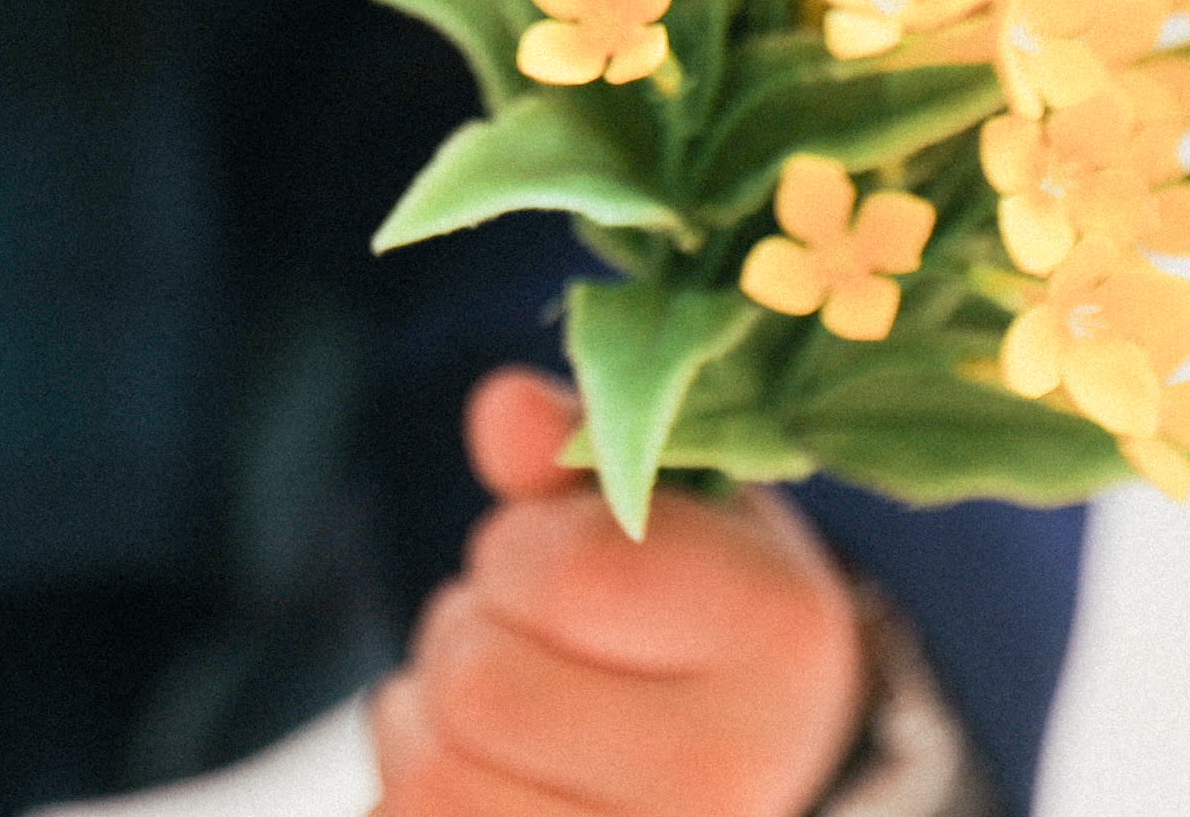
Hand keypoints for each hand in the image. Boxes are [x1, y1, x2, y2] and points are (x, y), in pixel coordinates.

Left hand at [367, 366, 865, 816]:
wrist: (749, 761)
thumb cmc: (689, 615)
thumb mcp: (665, 509)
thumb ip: (577, 451)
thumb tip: (504, 411)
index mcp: (777, 637)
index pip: (575, 575)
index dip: (522, 549)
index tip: (554, 556)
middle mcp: (733, 777)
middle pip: (481, 685)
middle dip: (469, 634)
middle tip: (526, 638)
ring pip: (434, 779)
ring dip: (431, 724)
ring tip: (509, 713)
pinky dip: (413, 792)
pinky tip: (491, 779)